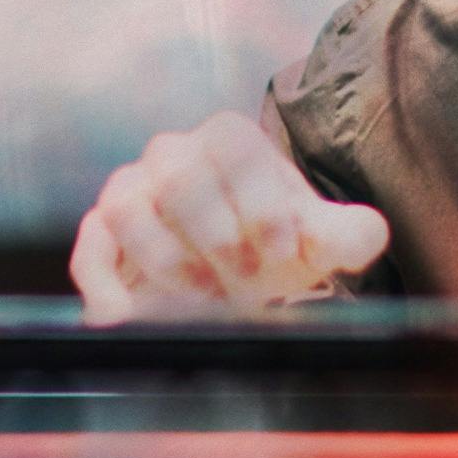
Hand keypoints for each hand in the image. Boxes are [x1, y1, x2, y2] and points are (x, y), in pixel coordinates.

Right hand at [70, 111, 391, 323]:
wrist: (238, 266)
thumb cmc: (276, 242)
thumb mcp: (319, 239)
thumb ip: (349, 233)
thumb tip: (367, 234)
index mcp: (228, 141)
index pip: (233, 145)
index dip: (259, 203)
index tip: (282, 254)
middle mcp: (173, 155)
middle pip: (178, 174)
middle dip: (216, 235)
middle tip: (247, 280)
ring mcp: (131, 190)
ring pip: (127, 205)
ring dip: (167, 259)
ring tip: (203, 297)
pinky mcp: (101, 235)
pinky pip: (89, 249)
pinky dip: (103, 286)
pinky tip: (130, 317)